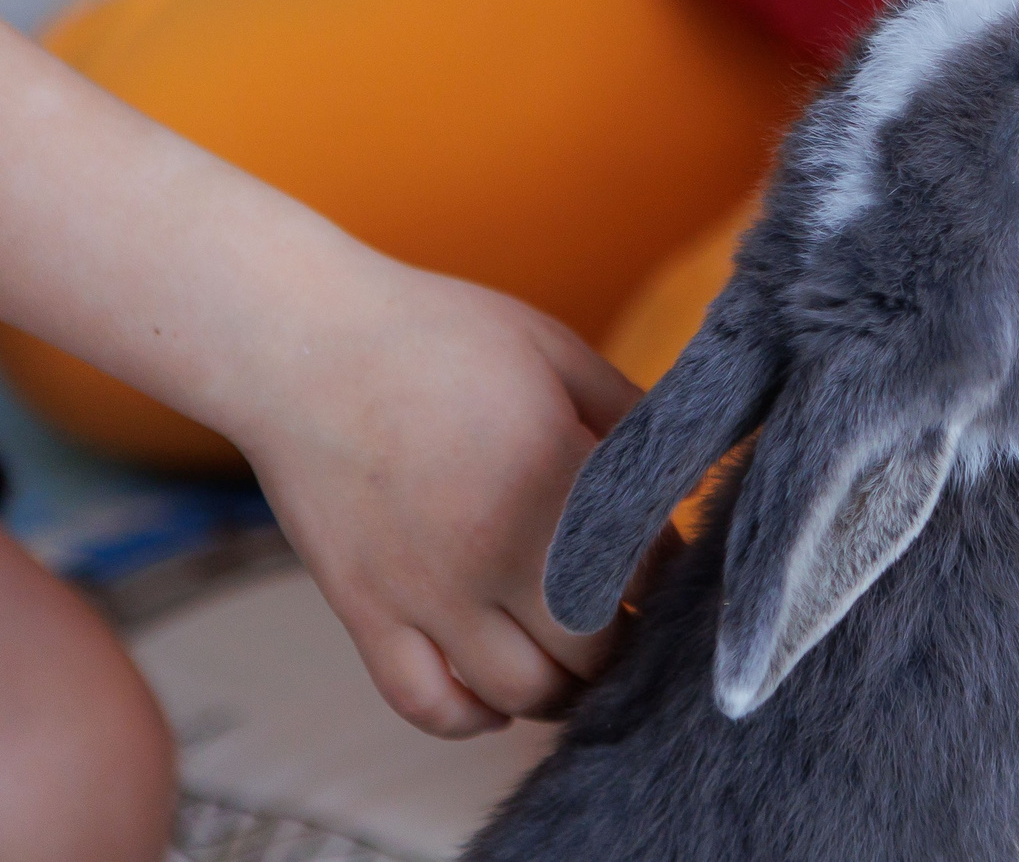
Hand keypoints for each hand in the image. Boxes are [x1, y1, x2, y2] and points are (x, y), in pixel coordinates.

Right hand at [229, 251, 641, 737]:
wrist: (303, 342)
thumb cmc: (438, 335)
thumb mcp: (558, 353)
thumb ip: (628, 417)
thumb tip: (679, 473)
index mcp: (562, 484)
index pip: (650, 575)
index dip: (667, 580)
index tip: (664, 571)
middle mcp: (500, 553)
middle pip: (594, 652)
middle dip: (624, 645)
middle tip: (627, 623)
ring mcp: (428, 593)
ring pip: (521, 693)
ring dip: (560, 691)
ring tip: (571, 663)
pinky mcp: (366, 611)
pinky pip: (426, 704)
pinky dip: (470, 719)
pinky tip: (494, 699)